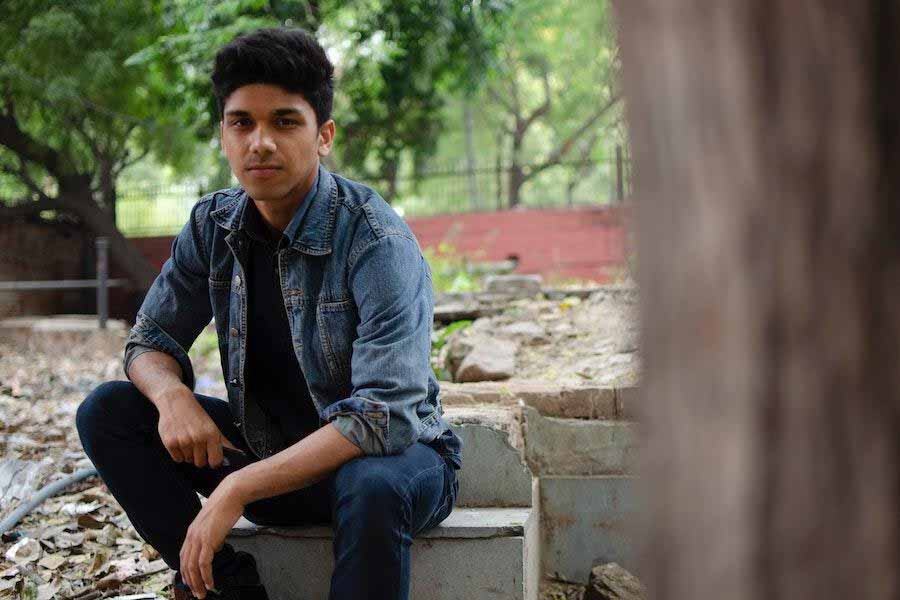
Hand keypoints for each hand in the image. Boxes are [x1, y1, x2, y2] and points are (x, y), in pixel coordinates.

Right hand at [157, 387, 240, 467]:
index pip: (215, 461)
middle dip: (199, 458)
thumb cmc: (196, 415)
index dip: (213, 462)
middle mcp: (198, 438)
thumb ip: (222, 441)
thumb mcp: (212, 426)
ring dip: (188, 454)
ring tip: (187, 441)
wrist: (176, 402)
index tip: (211, 459)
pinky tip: (179, 442)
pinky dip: (178, 454)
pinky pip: (177, 459)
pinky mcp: (170, 442)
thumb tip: (237, 453)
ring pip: (188, 460)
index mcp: (211, 434)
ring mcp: (183, 441)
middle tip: (197, 447)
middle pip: (200, 463)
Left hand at [180, 476, 245, 597]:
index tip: (191, 582)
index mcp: (192, 532)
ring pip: (193, 567)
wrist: (231, 494)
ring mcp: (199, 538)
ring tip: (203, 593)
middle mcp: (192, 536)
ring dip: (197, 583)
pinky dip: (206, 576)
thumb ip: (213, 536)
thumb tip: (216, 546)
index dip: (186, 571)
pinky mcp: (208, 540)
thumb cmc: (226, 506)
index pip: (184, 556)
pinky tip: (211, 583)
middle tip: (196, 593)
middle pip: (186, 565)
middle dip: (190, 582)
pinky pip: (204, 564)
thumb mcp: (215, 523)